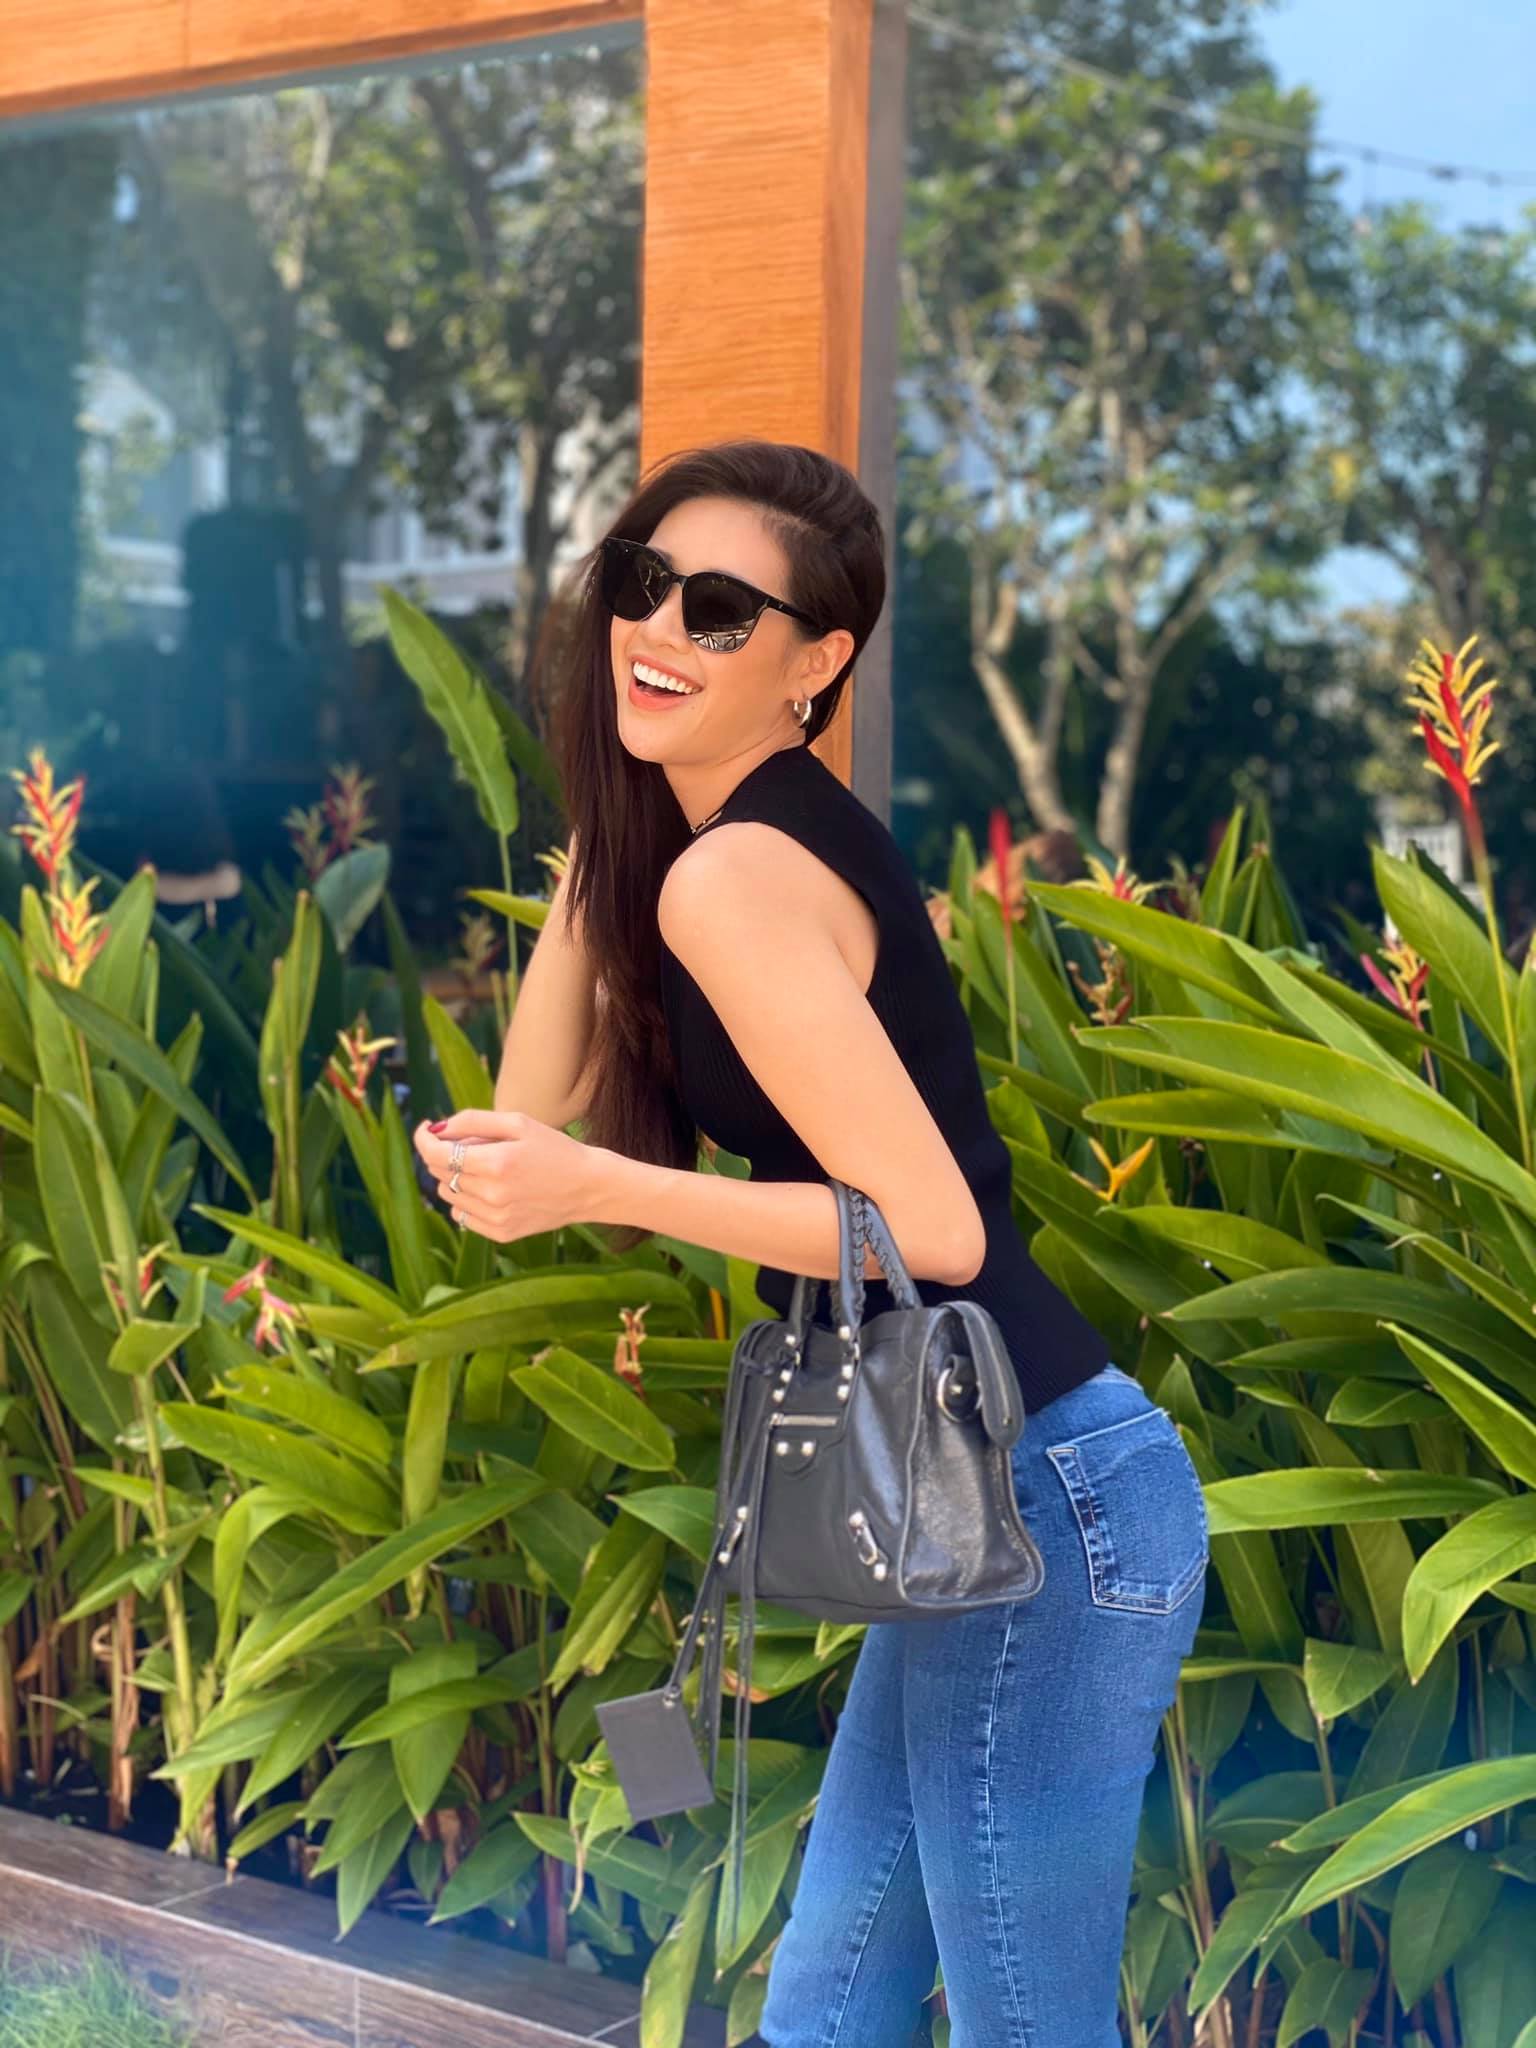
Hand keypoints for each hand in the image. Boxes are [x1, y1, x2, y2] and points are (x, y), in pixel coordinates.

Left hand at [413, 1109, 601, 1241]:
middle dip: (443, 1153)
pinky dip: (466, 1200)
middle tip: (470, 1143)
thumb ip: (473, 1121)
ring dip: (455, 1177)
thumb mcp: (519, 1123)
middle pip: (439, 1172)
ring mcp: (496, 1218)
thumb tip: (437, 1128)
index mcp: (496, 1162)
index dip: (423, 1138)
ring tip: (486, 1167)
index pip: (436, 1153)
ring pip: (447, 1195)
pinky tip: (490, 1189)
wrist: (589, 1187)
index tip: (427, 1128)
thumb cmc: (555, 1149)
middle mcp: (492, 1194)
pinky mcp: (500, 1234)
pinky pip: (462, 1216)